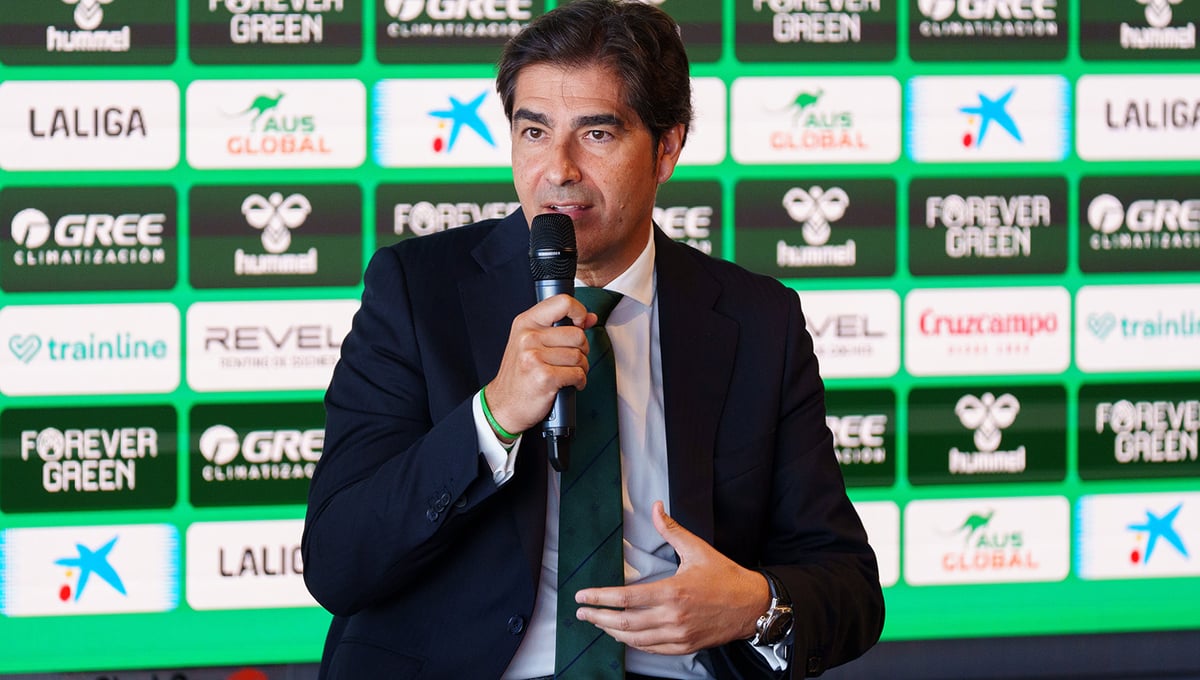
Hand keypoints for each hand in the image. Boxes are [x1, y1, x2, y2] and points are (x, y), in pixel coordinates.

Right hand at [484, 294, 596, 437]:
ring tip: (567, 373)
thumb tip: (590, 318)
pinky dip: (579, 382)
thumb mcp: (532, 343)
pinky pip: (577, 374)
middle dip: (582, 350)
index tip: (581, 323)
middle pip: (577, 334)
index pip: (562, 302)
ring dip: (580, 368)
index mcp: (526, 323)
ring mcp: (534, 357)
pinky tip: (568, 384)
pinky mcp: (544, 377)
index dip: (579, 312)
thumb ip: (560, 327)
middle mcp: (528, 337)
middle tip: (570, 359)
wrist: (504, 404)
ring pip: (579, 356)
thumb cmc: (520, 374)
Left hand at [574, 501, 770, 654]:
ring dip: (611, 631)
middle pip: (624, 622)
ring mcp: (678, 635)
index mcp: (673, 592)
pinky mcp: (684, 646)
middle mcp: (673, 617)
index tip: (582, 596)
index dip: (600, 598)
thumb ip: (671, 530)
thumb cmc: (725, 577)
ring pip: (634, 639)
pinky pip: (651, 648)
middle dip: (597, 617)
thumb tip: (656, 508)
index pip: (626, 598)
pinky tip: (623, 635)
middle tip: (581, 612)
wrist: (752, 605)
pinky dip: (632, 642)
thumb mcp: (697, 549)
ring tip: (597, 622)